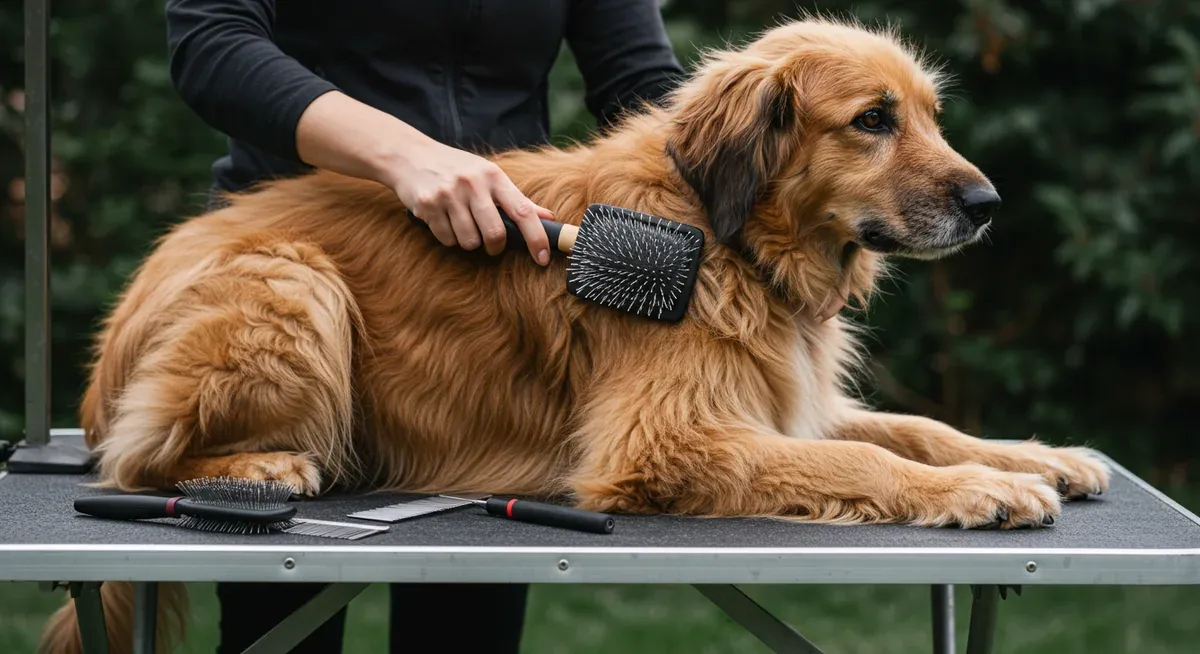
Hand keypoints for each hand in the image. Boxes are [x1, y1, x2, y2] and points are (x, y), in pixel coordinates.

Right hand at [388, 139, 553, 264]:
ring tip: (462, 224)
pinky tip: (444, 220)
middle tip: (492, 245)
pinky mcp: (428, 206)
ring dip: (469, 241)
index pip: (523, 211)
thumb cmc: (456, 168)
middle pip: (495, 233)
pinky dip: (449, 237)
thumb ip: (516, 198)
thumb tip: (547, 217)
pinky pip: (447, 239)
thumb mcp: (488, 175)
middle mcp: (472, 183)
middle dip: (495, 246)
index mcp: (493, 176)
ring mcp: (449, 194)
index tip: (543, 257)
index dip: (536, 238)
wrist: (410, 155)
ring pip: (469, 241)